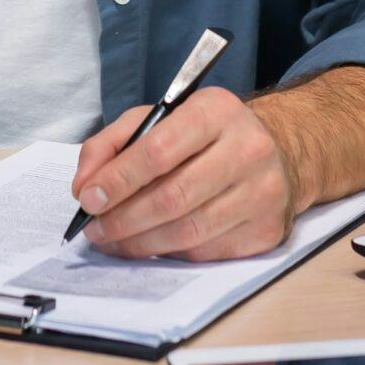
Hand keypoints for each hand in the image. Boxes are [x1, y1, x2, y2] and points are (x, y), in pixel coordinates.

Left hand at [70, 86, 306, 260]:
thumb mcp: (159, 120)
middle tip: (95, 230)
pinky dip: (171, 253)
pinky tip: (152, 246)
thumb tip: (85, 186)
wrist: (279, 152)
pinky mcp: (268, 230)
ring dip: (141, 243)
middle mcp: (248, 149)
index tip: (88, 199)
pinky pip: (207, 251)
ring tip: (114, 242)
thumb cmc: (206, 136)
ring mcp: (263, 192)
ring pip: (189, 231)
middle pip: (173, 196)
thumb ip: (112, 144)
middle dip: (124, 219)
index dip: (119, 179)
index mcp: (216, 111)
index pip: (159, 149)